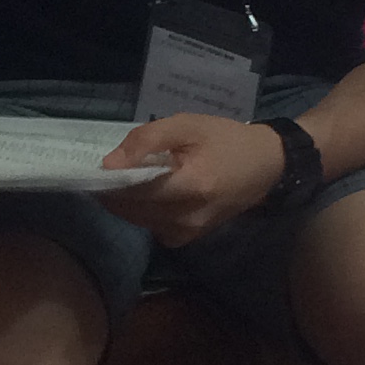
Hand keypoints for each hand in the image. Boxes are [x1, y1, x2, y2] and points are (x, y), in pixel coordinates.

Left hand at [96, 112, 285, 244]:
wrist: (266, 166)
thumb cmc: (226, 140)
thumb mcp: (187, 125)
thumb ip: (146, 140)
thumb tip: (109, 164)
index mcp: (191, 187)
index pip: (134, 190)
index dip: (110, 180)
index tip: (99, 166)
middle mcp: (187, 218)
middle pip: (131, 209)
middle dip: (114, 191)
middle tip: (114, 169)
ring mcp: (188, 233)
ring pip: (137, 220)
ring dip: (126, 202)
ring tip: (131, 178)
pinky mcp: (187, 239)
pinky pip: (151, 226)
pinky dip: (143, 211)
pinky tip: (151, 193)